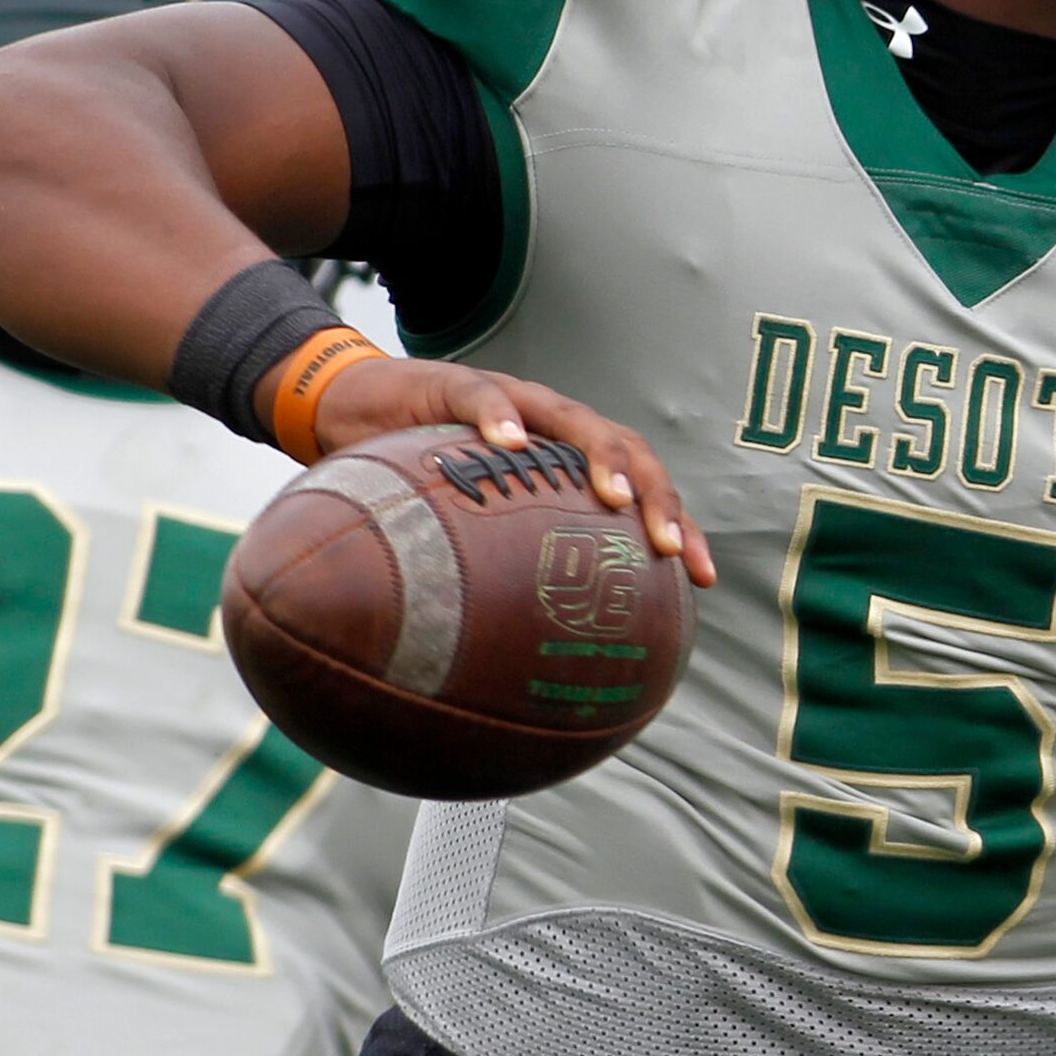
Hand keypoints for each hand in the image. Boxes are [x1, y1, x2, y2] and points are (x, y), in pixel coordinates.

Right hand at [301, 356, 714, 587]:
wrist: (353, 409)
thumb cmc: (421, 480)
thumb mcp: (467, 529)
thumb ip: (497, 574)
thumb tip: (518, 668)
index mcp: (567, 461)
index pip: (642, 487)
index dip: (679, 526)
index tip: (703, 582)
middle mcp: (553, 425)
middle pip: (627, 450)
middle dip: (657, 497)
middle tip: (667, 548)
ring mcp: (511, 400)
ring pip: (572, 418)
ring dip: (600, 455)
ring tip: (613, 496)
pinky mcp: (454, 386)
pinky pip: (480, 397)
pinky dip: (499, 417)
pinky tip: (510, 442)